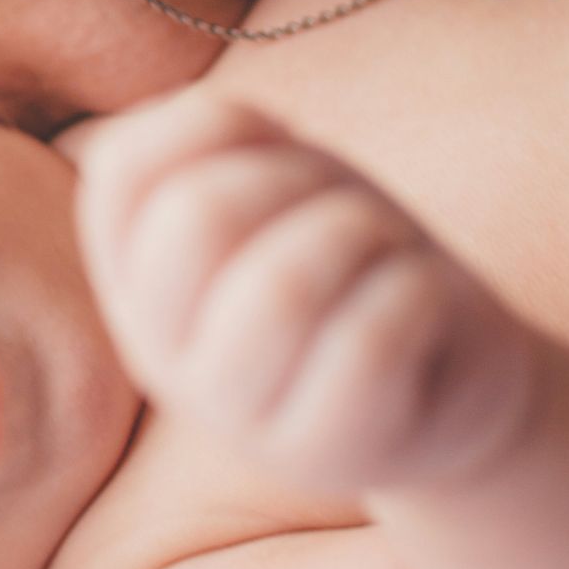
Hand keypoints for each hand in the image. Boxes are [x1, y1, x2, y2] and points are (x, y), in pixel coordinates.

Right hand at [74, 93, 537, 490]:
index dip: (213, 126)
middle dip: (302, 182)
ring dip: (366, 238)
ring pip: (283, 282)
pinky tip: (421, 314)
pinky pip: (368, 339)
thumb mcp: (285, 186)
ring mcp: (228, 413)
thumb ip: (224, 145)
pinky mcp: (314, 453)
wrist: (446, 388)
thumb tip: (211, 114)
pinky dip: (419, 294)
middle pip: (201, 213)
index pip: (122, 169)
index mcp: (132, 279)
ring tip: (386, 263)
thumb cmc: (353, 266)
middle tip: (346, 217)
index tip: (276, 156)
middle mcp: (157, 350)